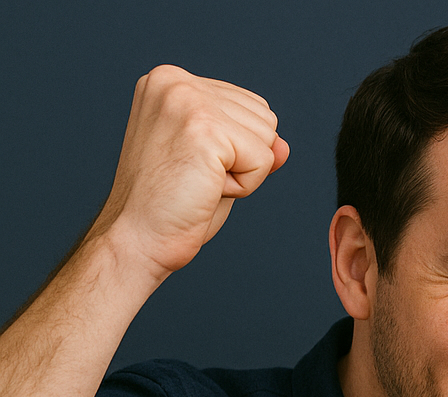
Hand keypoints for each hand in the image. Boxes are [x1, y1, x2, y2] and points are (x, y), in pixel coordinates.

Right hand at [91, 65, 288, 280]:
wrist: (137, 238)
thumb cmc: (171, 206)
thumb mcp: (217, 164)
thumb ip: (252, 145)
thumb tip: (284, 145)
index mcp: (170, 80)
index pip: (249, 106)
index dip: (235, 149)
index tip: (190, 166)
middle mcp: (174, 81)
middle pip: (265, 118)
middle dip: (242, 159)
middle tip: (195, 179)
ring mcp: (187, 100)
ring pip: (268, 138)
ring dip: (243, 172)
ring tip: (198, 183)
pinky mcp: (205, 128)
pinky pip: (264, 160)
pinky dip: (245, 186)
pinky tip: (205, 190)